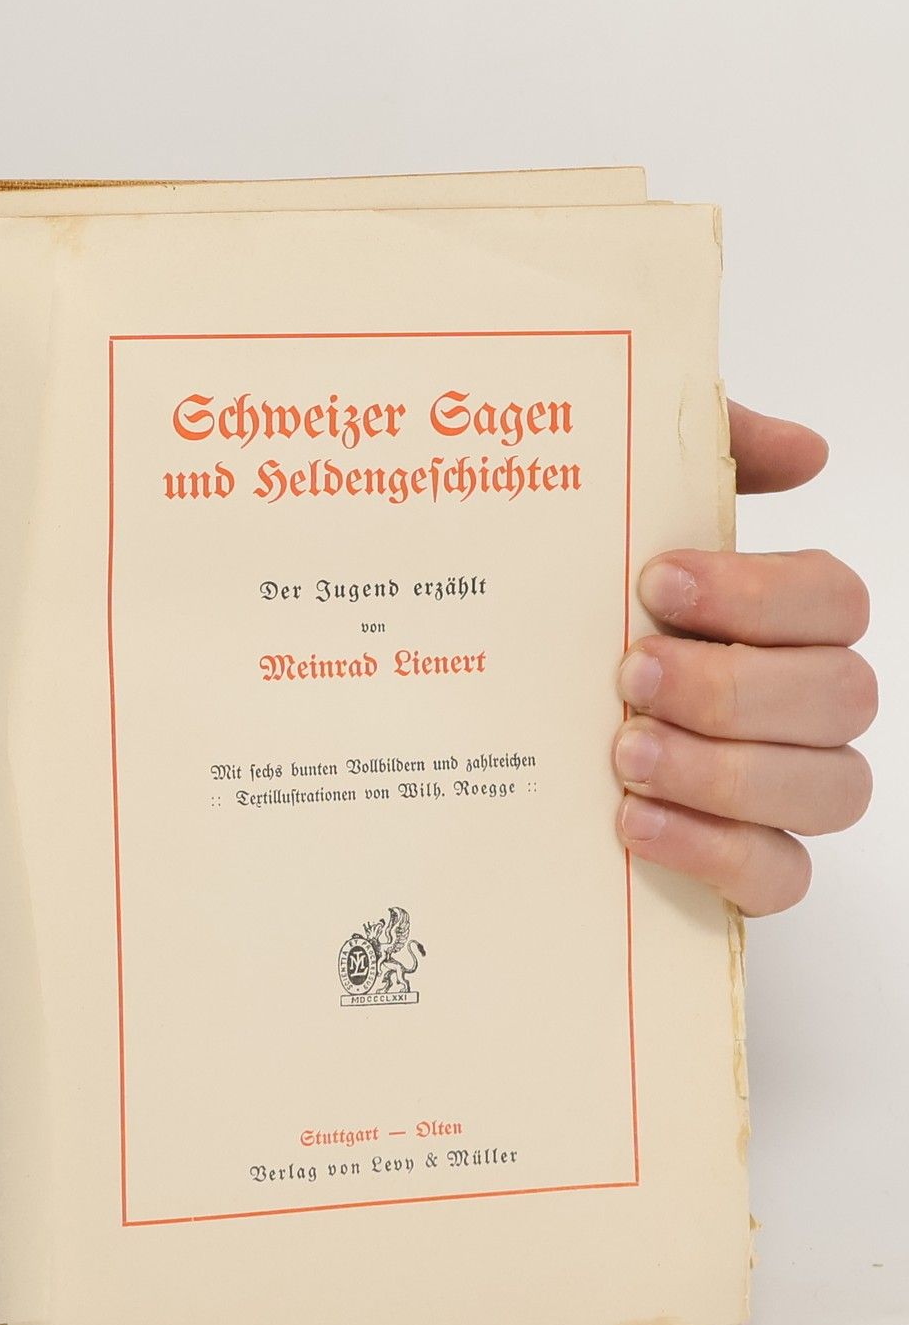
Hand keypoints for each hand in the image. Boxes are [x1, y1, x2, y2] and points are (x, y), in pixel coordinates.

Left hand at [613, 402, 873, 914]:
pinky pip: (780, 874)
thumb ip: (706, 460)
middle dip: (733, 685)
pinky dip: (713, 849)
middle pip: (842, 694)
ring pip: (831, 787)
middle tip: (630, 674)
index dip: (758, 592)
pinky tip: (634, 821)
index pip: (834, 600)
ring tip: (624, 751)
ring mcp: (782, 793)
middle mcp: (799, 706)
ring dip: (725, 769)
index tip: (653, 582)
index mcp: (778, 622)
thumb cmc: (571, 628)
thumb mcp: (612, 524)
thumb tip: (807, 451)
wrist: (482, 736)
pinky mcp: (747, 870)